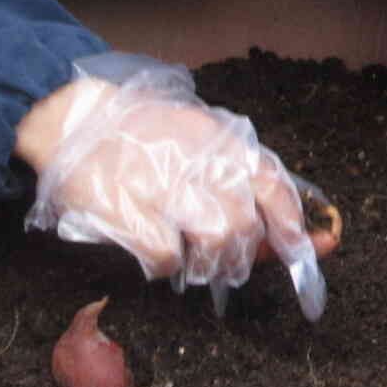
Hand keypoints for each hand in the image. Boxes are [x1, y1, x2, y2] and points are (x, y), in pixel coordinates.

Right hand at [19, 55, 331, 318]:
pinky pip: (167, 257)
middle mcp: (200, 160)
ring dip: (208, 265)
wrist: (80, 120)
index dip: (293, 225)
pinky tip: (159, 255)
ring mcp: (163, 184)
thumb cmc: (148, 136)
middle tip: (226, 265)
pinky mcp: (128, 208)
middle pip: (244, 225)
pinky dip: (168, 266)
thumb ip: (240, 178)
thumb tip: (283, 235)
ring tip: (193, 261)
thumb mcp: (202, 139)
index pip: (274, 185)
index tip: (306, 250)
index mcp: (223, 140)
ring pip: (213, 243)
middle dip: (241, 256)